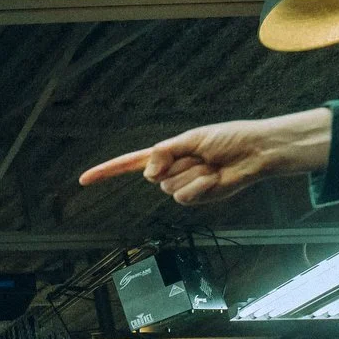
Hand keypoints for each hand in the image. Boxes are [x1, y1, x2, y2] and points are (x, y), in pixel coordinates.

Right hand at [76, 107, 331, 205]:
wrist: (255, 153)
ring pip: (170, 188)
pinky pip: (185, 197)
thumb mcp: (191, 139)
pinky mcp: (197, 199)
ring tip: (211, 166)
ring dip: (192, 175)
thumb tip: (148, 175)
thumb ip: (165, 153)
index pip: (129, 164)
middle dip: (176, 165)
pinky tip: (214, 178)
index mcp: (167, 154)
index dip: (106, 172)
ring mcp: (183, 186)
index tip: (83, 180)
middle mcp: (171, 171)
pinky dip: (199, 186)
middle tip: (200, 155)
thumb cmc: (228, 139)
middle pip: (154, 176)